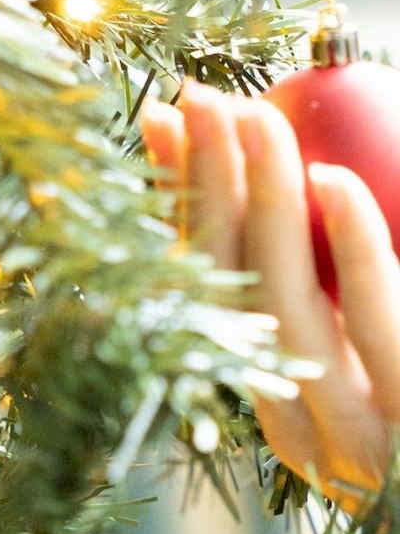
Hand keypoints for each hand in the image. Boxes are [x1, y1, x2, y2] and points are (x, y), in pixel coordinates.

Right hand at [140, 79, 399, 509]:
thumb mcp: (361, 343)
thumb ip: (313, 270)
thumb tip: (266, 167)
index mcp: (269, 405)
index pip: (200, 292)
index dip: (177, 204)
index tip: (162, 120)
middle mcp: (293, 429)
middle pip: (225, 293)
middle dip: (206, 189)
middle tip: (202, 101)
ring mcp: (352, 433)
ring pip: (281, 306)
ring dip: (262, 202)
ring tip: (256, 119)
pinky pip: (372, 322)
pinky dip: (349, 245)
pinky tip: (334, 181)